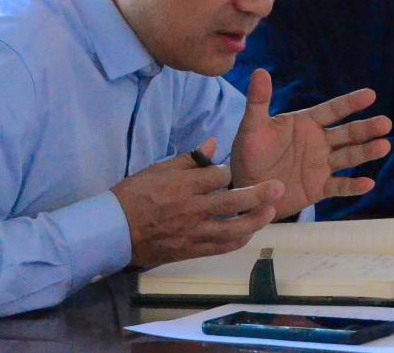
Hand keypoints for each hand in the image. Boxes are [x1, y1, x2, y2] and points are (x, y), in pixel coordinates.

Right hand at [111, 139, 283, 267]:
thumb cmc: (134, 195)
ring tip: (271, 211)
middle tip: (278, 187)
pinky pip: (221, 247)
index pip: (218, 177)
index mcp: (184, 186)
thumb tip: (214, 143)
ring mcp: (193, 233)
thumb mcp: (159, 169)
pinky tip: (250, 232)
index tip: (229, 173)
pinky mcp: (192, 250)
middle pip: (233, 202)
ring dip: (255, 221)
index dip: (228, 173)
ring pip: (232, 229)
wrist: (114, 230)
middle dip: (259, 194)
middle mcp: (193, 209)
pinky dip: (238, 240)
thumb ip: (189, 159)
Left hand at [230, 69, 391, 218]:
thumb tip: (259, 71)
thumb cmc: (248, 153)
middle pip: (346, 133)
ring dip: (366, 152)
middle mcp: (318, 142)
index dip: (350, 102)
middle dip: (365, 129)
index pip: (332, 110)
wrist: (246, 187)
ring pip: (348, 157)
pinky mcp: (319, 188)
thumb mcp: (252, 127)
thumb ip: (258, 101)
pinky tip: (368, 183)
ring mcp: (321, 165)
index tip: (370, 94)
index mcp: (305, 124)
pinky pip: (339, 186)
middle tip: (385, 123)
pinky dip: (353, 186)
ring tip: (384, 146)